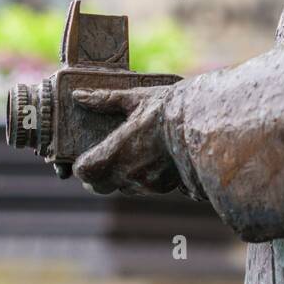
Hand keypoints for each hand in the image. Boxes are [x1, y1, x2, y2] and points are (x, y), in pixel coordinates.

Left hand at [72, 84, 190, 195]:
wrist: (205, 124)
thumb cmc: (168, 108)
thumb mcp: (136, 98)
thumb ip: (105, 100)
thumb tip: (78, 96)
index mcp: (116, 151)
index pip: (84, 172)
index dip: (81, 165)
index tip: (86, 155)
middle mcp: (129, 173)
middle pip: (98, 186)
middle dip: (96, 175)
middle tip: (104, 157)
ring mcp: (147, 183)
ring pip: (122, 186)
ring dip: (121, 175)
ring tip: (133, 152)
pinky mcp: (164, 187)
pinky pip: (144, 186)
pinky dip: (143, 176)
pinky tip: (153, 158)